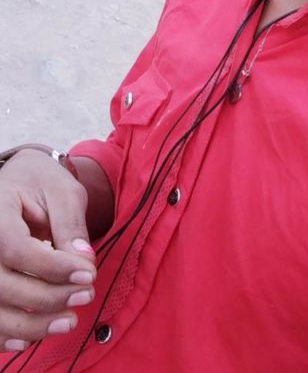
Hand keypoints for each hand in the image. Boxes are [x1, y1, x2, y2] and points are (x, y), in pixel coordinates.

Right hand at [0, 150, 96, 353]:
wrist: (19, 181)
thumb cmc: (41, 183)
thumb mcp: (62, 192)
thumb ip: (70, 225)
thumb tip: (84, 261)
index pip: (15, 249)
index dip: (52, 268)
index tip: (88, 275)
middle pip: (2, 284)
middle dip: (48, 297)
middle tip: (86, 295)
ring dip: (31, 324)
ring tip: (69, 321)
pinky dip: (6, 336)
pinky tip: (32, 338)